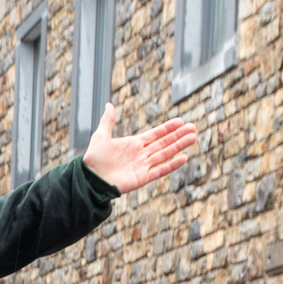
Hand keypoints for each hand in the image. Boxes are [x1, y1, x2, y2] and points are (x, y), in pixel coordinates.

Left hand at [82, 104, 197, 193]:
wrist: (89, 179)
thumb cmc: (93, 159)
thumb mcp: (100, 136)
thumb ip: (108, 121)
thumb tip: (109, 105)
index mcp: (133, 144)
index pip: (155, 134)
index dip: (168, 128)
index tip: (181, 121)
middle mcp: (140, 154)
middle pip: (164, 143)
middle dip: (178, 135)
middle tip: (193, 127)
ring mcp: (142, 166)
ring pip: (165, 154)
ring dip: (179, 146)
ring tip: (192, 137)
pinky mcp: (142, 178)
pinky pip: (160, 170)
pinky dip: (172, 165)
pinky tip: (184, 157)